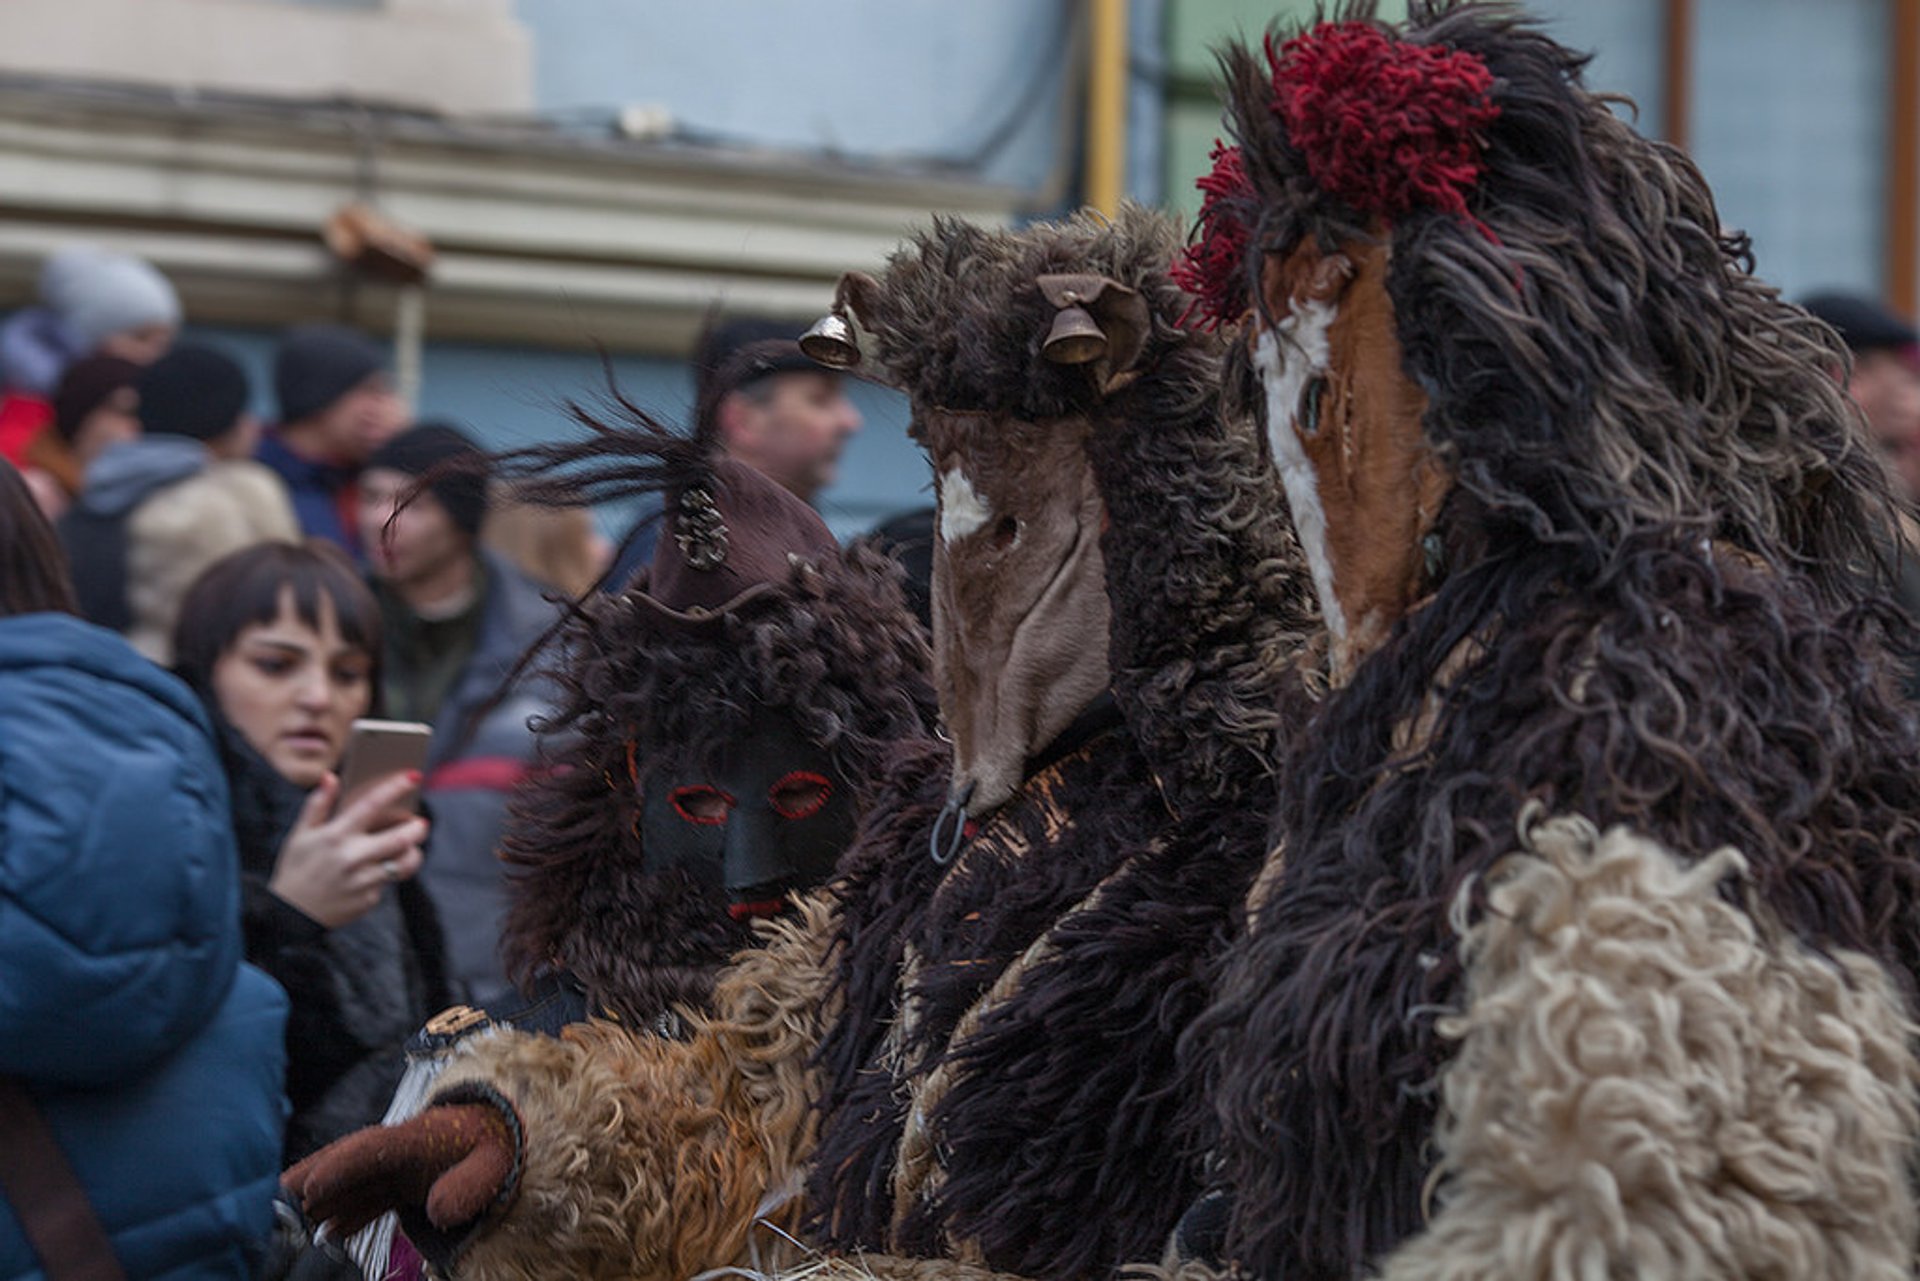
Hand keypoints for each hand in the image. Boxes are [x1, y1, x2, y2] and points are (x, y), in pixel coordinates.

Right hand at [269, 771, 428, 928]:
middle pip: (401, 838)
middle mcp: (352, 858)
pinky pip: (388, 882)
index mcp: (335, 836)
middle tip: (420, 823)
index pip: (372, 805)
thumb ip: (318, 804)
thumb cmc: (296, 868)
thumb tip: (331, 777)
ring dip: (413, 853)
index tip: (415, 775)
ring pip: (405, 863)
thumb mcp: (300, 835)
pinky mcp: (368, 899)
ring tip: (409, 847)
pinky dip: (387, 874)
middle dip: (417, 828)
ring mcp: (362, 881)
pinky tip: (377, 871)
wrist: (290, 915)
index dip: (395, 788)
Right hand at [282, 1100, 517, 1238]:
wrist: (506, 1134)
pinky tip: (330, 1232)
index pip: (372, 1149)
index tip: (313, 1187)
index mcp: (419, 1136)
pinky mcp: (404, 1180)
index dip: (341, 1167)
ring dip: (324, 1197)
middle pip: (349, 1160)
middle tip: (279, 1192)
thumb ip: (469, 1185)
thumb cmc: (500, 1143)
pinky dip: (348, 1213)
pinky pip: (370, 1197)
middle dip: (313, 1174)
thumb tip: (437, 1213)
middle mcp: (402, 1148)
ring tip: (293, 1217)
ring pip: (354, 1181)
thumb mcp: (496, 1162)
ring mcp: (400, 1165)